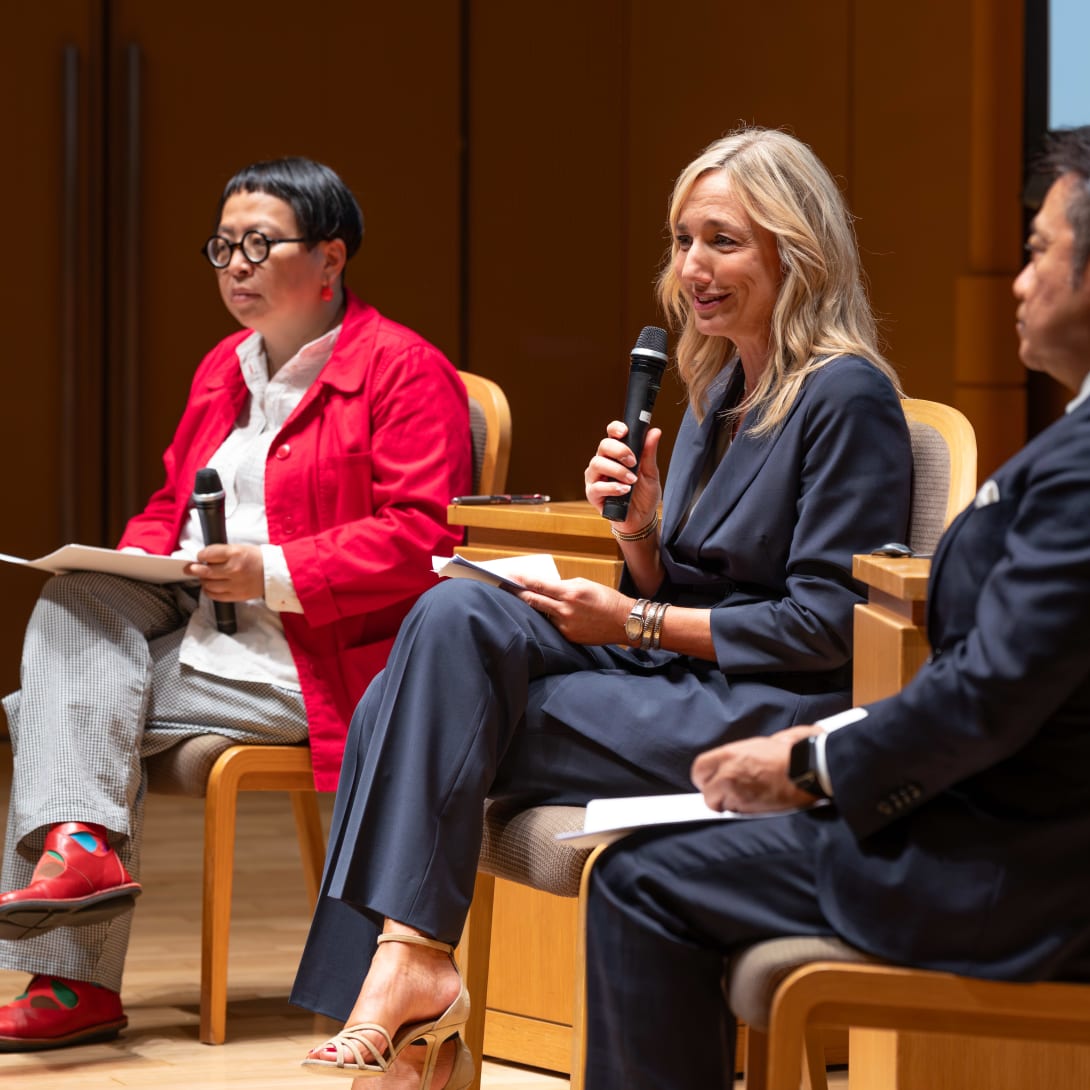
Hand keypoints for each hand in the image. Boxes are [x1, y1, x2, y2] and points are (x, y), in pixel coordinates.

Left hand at [184, 543, 264, 601]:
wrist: (276, 573)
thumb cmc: (259, 559)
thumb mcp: (241, 548)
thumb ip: (223, 552)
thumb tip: (205, 558)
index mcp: (235, 553)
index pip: (208, 553)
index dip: (201, 555)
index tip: (200, 556)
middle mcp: (233, 569)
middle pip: (205, 570)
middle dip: (194, 569)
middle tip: (191, 568)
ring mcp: (235, 584)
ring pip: (208, 584)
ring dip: (203, 580)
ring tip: (205, 577)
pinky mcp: (237, 595)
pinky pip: (216, 596)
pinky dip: (209, 591)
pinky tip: (210, 587)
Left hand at [517, 577, 630, 645]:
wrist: (624, 621)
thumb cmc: (607, 600)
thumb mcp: (585, 585)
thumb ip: (564, 586)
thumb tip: (548, 588)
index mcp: (570, 592)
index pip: (539, 585)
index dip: (523, 580)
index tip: (511, 576)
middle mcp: (566, 610)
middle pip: (534, 601)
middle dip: (518, 594)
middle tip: (505, 588)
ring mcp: (566, 625)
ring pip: (542, 614)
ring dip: (533, 607)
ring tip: (523, 600)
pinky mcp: (568, 636)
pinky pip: (553, 625)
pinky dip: (549, 618)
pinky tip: (547, 614)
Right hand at [584, 421, 662, 533]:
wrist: (642, 518)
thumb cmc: (644, 495)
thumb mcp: (651, 472)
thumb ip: (649, 452)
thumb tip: (654, 432)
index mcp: (615, 455)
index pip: (611, 435)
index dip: (615, 429)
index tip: (625, 431)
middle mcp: (603, 463)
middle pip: (603, 446)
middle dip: (619, 451)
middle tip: (633, 461)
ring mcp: (595, 478)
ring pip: (597, 464)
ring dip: (616, 470)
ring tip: (631, 480)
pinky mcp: (593, 494)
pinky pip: (597, 486)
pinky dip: (612, 487)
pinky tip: (624, 490)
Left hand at [690, 725, 822, 812]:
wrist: (806, 770)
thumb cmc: (790, 754)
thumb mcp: (760, 743)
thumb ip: (745, 753)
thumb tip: (744, 757)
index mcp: (729, 754)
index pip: (700, 768)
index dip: (705, 777)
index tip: (713, 781)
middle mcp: (726, 772)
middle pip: (705, 789)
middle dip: (713, 793)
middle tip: (726, 794)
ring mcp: (734, 791)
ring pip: (717, 804)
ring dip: (728, 804)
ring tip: (746, 799)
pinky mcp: (746, 807)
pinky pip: (734, 813)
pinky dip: (741, 812)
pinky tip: (754, 805)